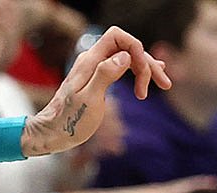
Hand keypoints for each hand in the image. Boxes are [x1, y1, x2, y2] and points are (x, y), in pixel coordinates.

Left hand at [21, 26, 169, 156]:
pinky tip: (149, 76)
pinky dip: (137, 71)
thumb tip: (125, 56)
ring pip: (126, 58)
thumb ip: (105, 75)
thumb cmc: (70, 121)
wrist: (53, 132)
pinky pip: (120, 68)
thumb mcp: (89, 100)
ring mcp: (95, 69)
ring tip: (163, 85)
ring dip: (145, 69)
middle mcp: (92, 60)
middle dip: (147, 62)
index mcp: (90, 62)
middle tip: (163, 84)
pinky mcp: (97, 79)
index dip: (135, 47)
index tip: (144, 72)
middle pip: (126, 48)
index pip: (117, 36)